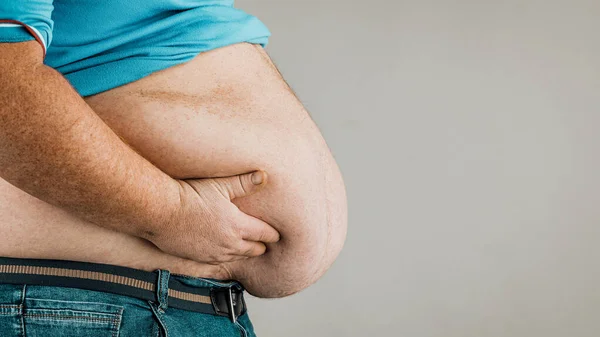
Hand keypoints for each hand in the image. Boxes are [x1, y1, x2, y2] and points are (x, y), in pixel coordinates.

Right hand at [144, 170, 279, 263]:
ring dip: (245, 253)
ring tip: (249, 248)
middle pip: (255, 250)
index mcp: (238, 226)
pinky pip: (221, 263)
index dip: (273, 234)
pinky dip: (228, 258)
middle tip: (265, 241)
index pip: (265, 234)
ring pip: (238, 258)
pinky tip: (226, 253)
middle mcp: (229, 244)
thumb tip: (264, 176)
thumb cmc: (190, 194)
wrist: (161, 212)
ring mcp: (214, 254)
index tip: (277, 234)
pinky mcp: (200, 259)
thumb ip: (244, 183)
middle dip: (261, 245)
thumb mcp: (220, 185)